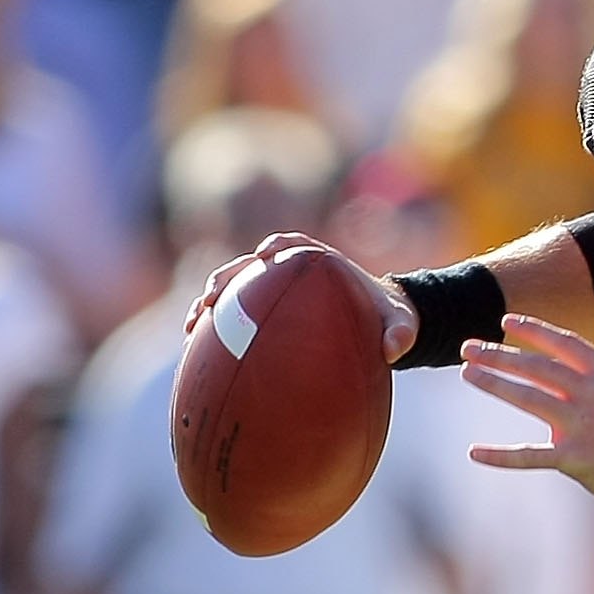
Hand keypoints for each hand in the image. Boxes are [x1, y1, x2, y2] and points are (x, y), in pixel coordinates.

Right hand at [187, 236, 417, 364]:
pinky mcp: (262, 312)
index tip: (266, 254)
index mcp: (317, 260)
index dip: (278, 244)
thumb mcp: (401, 322)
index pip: (293, 243)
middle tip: (212, 295)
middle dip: (227, 278)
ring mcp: (270, 291)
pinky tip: (197, 349)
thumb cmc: (385, 316)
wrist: (375, 324)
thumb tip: (395, 350)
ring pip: (233, 292)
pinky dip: (216, 330)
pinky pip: (234, 319)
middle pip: (249, 266)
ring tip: (192, 324)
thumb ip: (402, 331)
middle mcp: (287, 270)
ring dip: (210, 304)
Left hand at [461, 313, 593, 515]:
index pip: (563, 343)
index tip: (507, 322)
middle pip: (537, 366)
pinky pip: (529, 455)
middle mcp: (590, 394)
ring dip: (494, 383)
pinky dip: (500, 456)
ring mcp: (580, 425)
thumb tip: (569, 381)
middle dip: (500, 354)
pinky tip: (475, 452)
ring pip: (527, 398)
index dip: (533, 331)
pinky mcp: (573, 458)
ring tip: (469, 373)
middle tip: (469, 347)